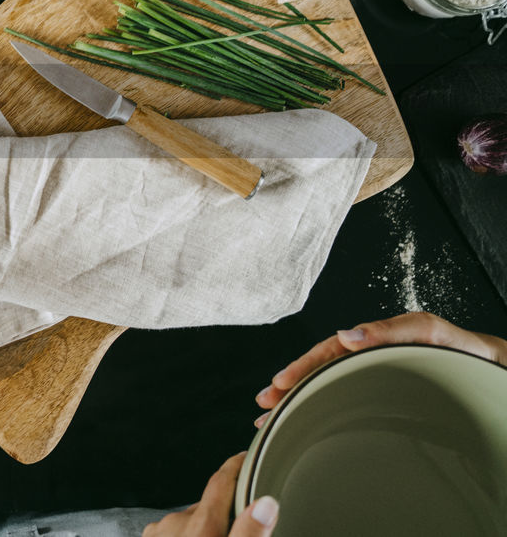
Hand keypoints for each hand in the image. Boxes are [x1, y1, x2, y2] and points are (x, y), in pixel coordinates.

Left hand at [142, 453, 278, 536]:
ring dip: (203, 531)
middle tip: (242, 527)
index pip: (220, 481)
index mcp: (202, 524)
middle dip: (224, 513)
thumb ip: (250, 534)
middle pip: (206, 505)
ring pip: (188, 523)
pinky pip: (172, 536)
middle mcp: (176, 523)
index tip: (246, 456)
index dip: (235, 466)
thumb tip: (266, 504)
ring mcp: (158, 535)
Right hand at [254, 311, 506, 426]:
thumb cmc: (463, 352)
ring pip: (325, 386)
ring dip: (296, 399)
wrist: (489, 370)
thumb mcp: (429, 332)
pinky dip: (317, 406)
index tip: (278, 384)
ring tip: (271, 415)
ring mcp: (371, 376)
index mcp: (372, 342)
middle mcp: (366, 358)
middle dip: (287, 387)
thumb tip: (346, 334)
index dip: (299, 368)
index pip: (325, 352)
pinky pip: (341, 397)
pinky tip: (304, 417)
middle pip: (318, 371)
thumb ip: (389, 330)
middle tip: (263, 404)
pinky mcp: (379, 393)